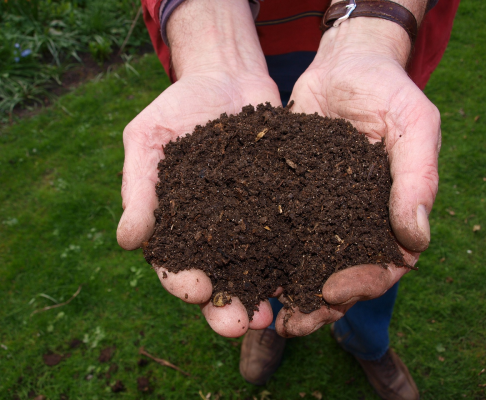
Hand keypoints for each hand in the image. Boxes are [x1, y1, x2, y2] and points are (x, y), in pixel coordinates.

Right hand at [117, 0, 280, 336]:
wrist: (226, 76)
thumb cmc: (178, 106)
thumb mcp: (148, 139)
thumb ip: (139, 188)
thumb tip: (126, 241)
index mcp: (177, 223)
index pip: (174, 264)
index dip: (183, 282)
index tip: (197, 291)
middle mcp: (214, 230)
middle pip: (219, 279)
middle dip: (226, 306)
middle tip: (240, 324)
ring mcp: (250, 220)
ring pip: (256, 268)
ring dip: (263, 294)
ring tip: (274, 314)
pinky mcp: (281, 204)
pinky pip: (289, 236)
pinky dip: (296, 259)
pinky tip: (307, 275)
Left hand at [275, 17, 439, 336]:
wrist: (344, 66)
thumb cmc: (387, 91)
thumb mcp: (413, 125)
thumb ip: (417, 178)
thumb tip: (416, 239)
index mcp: (388, 215)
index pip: (382, 266)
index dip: (361, 285)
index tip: (332, 292)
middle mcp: (352, 221)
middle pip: (338, 275)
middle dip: (316, 304)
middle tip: (290, 324)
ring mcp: (318, 211)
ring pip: (303, 261)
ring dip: (285, 289)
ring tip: (261, 311)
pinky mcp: (287, 196)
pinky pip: (274, 230)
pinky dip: (260, 252)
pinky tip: (240, 268)